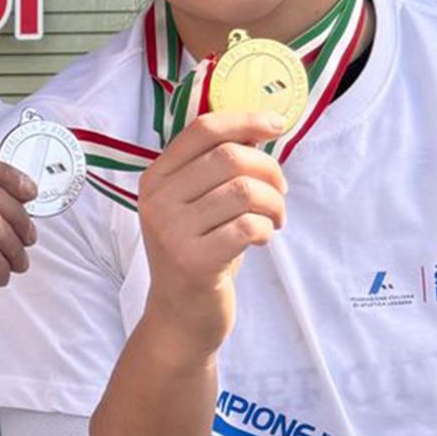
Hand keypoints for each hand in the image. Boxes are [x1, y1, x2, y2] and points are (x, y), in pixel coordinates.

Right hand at [134, 111, 288, 358]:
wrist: (181, 315)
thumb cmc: (199, 251)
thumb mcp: (198, 204)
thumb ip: (218, 167)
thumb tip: (260, 126)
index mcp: (156, 178)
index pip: (203, 129)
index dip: (245, 120)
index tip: (276, 124)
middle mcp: (157, 200)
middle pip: (229, 156)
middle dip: (269, 170)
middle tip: (280, 193)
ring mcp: (171, 231)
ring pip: (244, 191)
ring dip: (274, 203)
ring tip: (274, 219)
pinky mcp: (192, 261)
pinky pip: (247, 226)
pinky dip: (266, 229)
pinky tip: (262, 240)